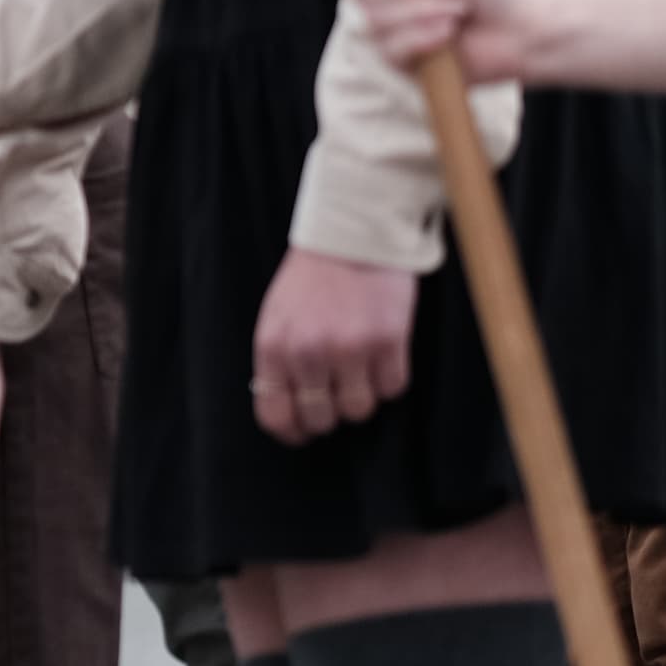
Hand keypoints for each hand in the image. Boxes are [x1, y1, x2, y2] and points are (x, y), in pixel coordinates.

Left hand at [248, 246, 417, 443]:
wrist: (352, 234)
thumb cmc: (312, 279)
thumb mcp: (277, 317)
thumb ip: (279, 361)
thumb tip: (288, 409)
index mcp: (273, 347)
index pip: (275, 415)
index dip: (292, 432)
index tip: (304, 432)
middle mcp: (308, 353)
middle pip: (321, 420)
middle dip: (330, 413)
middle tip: (339, 390)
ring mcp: (349, 349)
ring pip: (359, 411)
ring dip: (363, 395)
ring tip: (362, 365)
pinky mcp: (388, 342)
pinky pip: (392, 389)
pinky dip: (390, 378)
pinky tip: (383, 352)